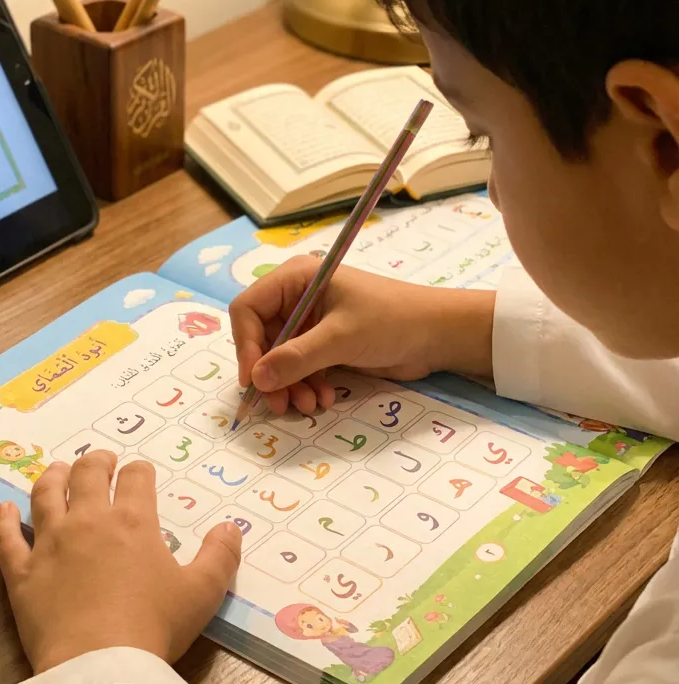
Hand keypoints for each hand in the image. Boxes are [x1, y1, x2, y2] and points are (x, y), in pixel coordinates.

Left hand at [0, 451, 241, 673]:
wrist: (99, 666)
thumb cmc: (154, 628)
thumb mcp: (202, 594)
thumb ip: (220, 557)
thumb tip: (232, 527)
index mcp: (133, 522)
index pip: (136, 480)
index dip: (139, 471)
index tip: (140, 472)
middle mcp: (88, 521)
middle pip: (87, 475)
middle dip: (96, 462)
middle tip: (100, 460)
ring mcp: (49, 544)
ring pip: (45, 496)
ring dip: (52, 477)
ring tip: (57, 469)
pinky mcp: (21, 572)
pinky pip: (6, 538)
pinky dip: (3, 520)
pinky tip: (3, 508)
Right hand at [228, 256, 495, 413]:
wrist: (439, 335)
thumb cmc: (392, 320)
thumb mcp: (341, 338)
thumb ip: (296, 358)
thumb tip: (257, 380)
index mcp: (295, 279)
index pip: (248, 309)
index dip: (246, 345)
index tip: (254, 379)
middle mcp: (297, 297)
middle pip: (261, 338)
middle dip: (270, 373)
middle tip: (279, 404)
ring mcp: (310, 322)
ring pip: (279, 359)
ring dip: (289, 385)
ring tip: (308, 405)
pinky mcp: (324, 344)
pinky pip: (299, 368)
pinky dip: (306, 386)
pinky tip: (324, 399)